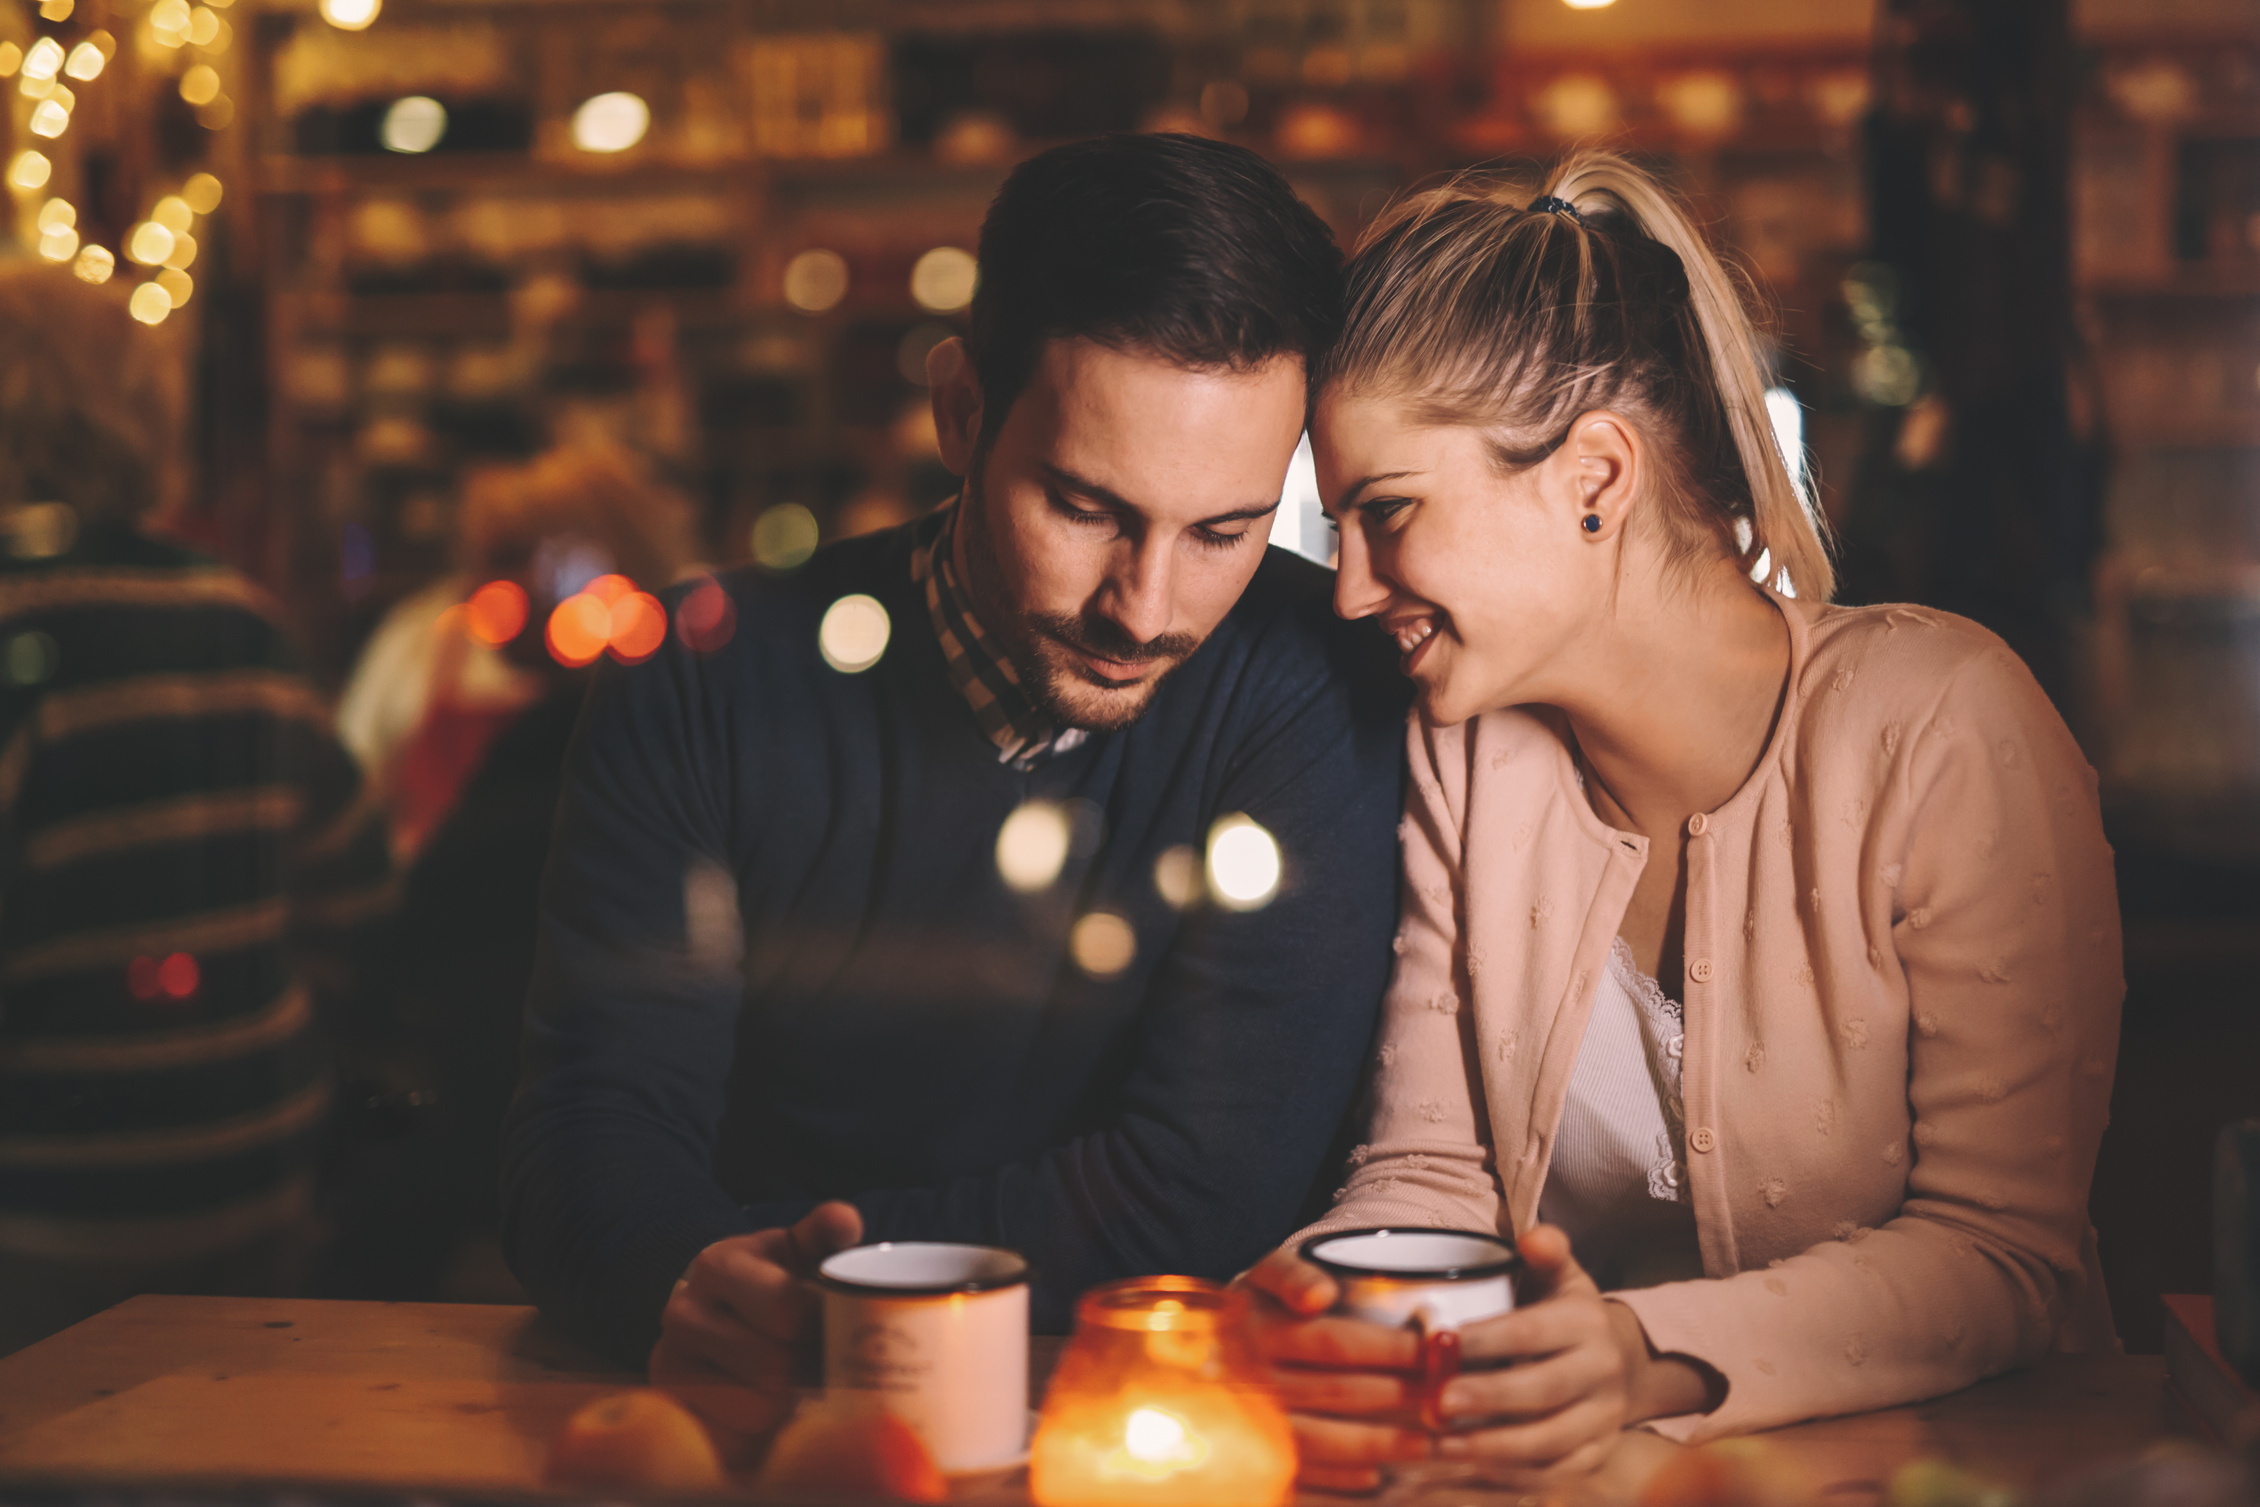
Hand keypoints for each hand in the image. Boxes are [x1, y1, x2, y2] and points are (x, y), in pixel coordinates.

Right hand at [648, 1201, 863, 1462]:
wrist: (711, 1311)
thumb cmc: (770, 1280)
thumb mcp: (795, 1250)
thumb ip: (822, 1233)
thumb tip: (844, 1219)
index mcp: (718, 1266)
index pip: (788, 1310)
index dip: (827, 1326)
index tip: (845, 1328)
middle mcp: (683, 1314)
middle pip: (774, 1367)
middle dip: (813, 1372)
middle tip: (832, 1368)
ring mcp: (669, 1366)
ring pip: (757, 1413)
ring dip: (792, 1409)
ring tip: (804, 1390)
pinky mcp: (672, 1413)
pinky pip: (733, 1444)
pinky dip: (764, 1440)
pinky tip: (776, 1416)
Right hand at [1238, 1247, 1432, 1493]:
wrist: (1201, 1347)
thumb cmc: (1258, 1305)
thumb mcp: (1267, 1273)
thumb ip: (1292, 1275)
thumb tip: (1321, 1295)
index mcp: (1258, 1326)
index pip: (1333, 1341)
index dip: (1387, 1349)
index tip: (1430, 1353)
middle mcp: (1250, 1376)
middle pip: (1335, 1392)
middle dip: (1396, 1396)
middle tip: (1443, 1400)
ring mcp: (1247, 1422)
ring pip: (1321, 1440)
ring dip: (1378, 1444)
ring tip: (1426, 1444)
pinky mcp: (1248, 1458)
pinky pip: (1298, 1476)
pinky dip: (1338, 1481)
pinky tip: (1373, 1478)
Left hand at [1431, 1225, 1718, 1484]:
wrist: (1620, 1362)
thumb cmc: (1566, 1314)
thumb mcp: (1561, 1276)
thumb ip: (1546, 1254)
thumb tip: (1532, 1237)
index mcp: (1586, 1322)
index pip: (1532, 1331)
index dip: (1487, 1338)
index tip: (1440, 1342)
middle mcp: (1602, 1372)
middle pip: (1542, 1390)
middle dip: (1488, 1398)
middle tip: (1438, 1403)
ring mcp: (1604, 1419)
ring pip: (1550, 1440)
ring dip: (1493, 1447)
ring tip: (1444, 1445)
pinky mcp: (1597, 1455)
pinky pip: (1555, 1473)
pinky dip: (1512, 1477)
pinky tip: (1470, 1469)